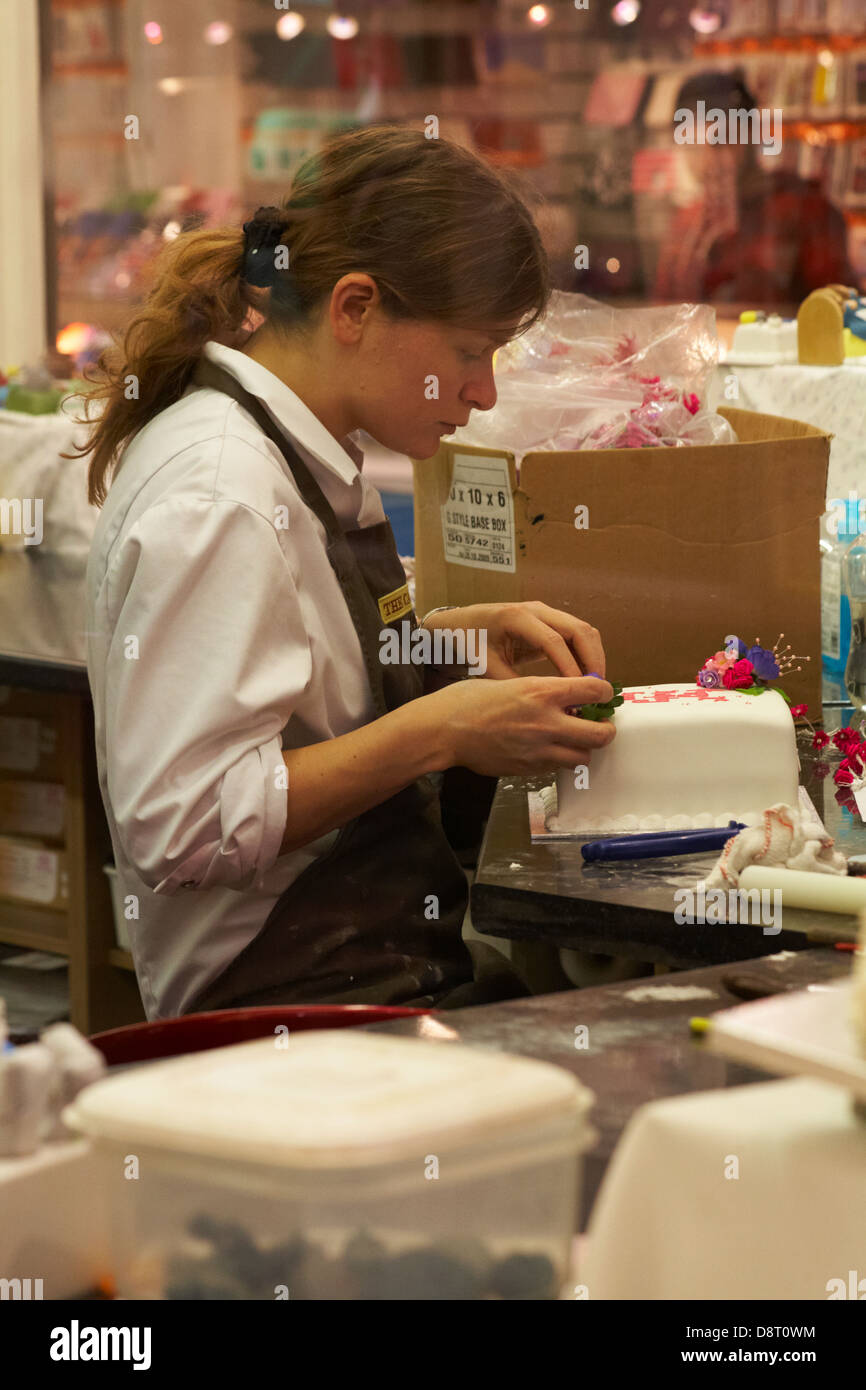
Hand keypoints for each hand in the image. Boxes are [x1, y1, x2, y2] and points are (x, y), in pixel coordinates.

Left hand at [423, 602, 604, 679]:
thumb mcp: (485, 666)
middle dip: (592, 660)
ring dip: (594, 656)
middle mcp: (535, 610)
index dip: (569, 665)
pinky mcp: (551, 621)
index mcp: (516, 617)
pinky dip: (587, 654)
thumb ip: (511, 683)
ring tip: (596, 686)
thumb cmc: (470, 643)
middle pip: (578, 630)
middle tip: (598, 689)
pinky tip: (587, 678)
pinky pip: (577, 635)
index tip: (578, 690)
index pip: (552, 641)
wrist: (462, 625)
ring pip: (583, 630)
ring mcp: (546, 613)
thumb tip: (540, 706)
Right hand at [429, 673, 615, 776]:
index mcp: (541, 692)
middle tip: (600, 725)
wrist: (444, 730)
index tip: (602, 693)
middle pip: (600, 734)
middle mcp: (546, 722)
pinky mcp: (528, 769)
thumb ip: (542, 692)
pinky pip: (557, 768)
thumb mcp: (510, 683)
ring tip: (573, 740)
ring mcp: (538, 749)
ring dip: (583, 748)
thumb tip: (568, 698)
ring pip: (583, 757)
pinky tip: (547, 749)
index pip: (595, 689)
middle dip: (606, 730)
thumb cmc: (470, 700)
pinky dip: (559, 759)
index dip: (604, 691)